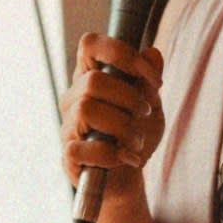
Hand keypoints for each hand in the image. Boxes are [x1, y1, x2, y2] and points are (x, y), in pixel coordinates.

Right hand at [60, 34, 164, 186]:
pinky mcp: (69, 154)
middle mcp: (74, 97)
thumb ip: (150, 82)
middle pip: (93, 81)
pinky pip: (82, 147)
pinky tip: (125, 158)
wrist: (127, 178)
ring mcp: (68, 126)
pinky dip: (111, 154)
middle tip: (144, 114)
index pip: (90, 44)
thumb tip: (153, 54)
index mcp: (91, 77)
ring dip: (123, 127)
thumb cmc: (134, 137)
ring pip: (87, 109)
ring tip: (137, 141)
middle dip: (129, 98)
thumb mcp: (151, 106)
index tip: (154, 80)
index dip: (123, 54)